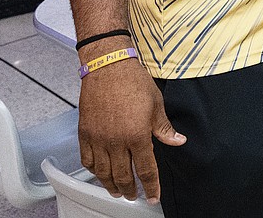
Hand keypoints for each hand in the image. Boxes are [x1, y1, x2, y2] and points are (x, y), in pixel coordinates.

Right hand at [77, 57, 185, 202]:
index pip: (146, 169)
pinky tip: (99, 173)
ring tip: (117, 191)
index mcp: (137, 135)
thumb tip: (178, 141)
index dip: (151, 186)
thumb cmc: (133, 81)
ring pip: (103, 172)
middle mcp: (116, 141)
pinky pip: (87, 160)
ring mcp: (98, 138)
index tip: (153, 196)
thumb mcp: (156, 104)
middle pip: (122, 176)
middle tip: (134, 196)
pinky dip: (93, 171)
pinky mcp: (85, 133)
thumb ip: (164, 128)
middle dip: (130, 190)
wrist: (108, 66)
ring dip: (110, 185)